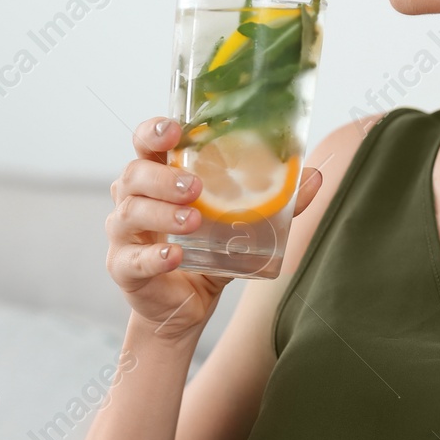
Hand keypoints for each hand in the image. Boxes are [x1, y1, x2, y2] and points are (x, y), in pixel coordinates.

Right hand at [106, 116, 324, 343]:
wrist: (185, 309)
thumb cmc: (208, 253)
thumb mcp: (243, 225)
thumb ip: (275, 202)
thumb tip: (315, 177)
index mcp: (158, 178)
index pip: (147, 144)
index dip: (154, 132)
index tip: (175, 130)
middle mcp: (134, 199)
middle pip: (133, 175)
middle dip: (163, 178)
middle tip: (196, 187)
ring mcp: (124, 235)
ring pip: (129, 213)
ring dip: (162, 214)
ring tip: (194, 221)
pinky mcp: (123, 268)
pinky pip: (131, 259)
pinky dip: (154, 258)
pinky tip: (174, 257)